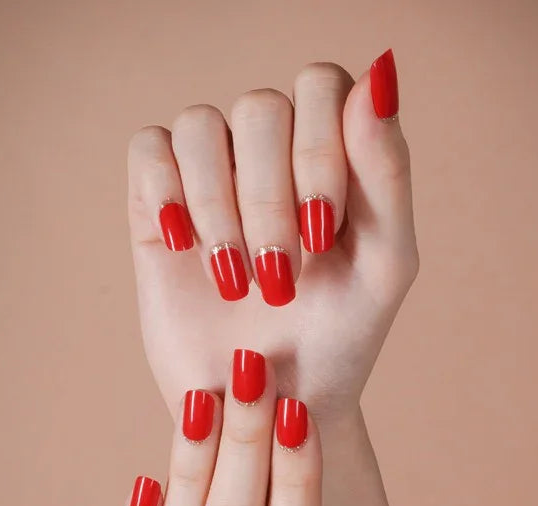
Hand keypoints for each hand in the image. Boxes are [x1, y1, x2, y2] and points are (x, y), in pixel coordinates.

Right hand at [127, 50, 416, 419]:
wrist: (274, 403)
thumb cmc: (338, 336)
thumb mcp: (384, 264)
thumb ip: (388, 170)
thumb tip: (379, 71)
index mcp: (333, 153)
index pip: (321, 86)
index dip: (319, 151)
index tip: (322, 233)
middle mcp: (271, 153)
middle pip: (259, 108)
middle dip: (269, 199)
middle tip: (279, 279)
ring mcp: (212, 175)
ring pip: (200, 126)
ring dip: (219, 208)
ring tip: (236, 282)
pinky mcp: (157, 204)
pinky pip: (148, 148)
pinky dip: (166, 192)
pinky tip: (184, 247)